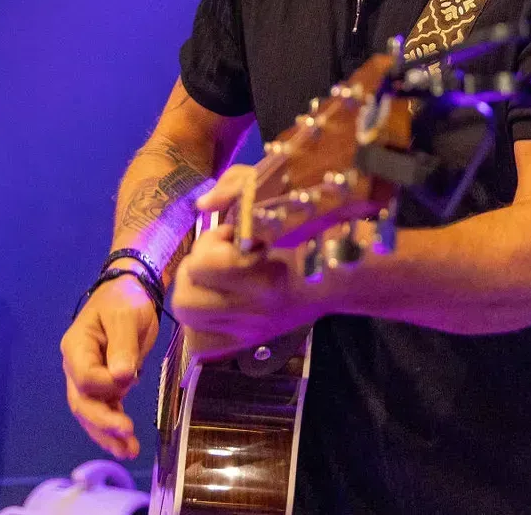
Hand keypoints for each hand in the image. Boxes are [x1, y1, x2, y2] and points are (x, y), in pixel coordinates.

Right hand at [60, 273, 158, 459]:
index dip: (104, 384)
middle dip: (103, 421)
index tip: (128, 378)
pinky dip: (114, 428)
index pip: (84, 377)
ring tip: (129, 451)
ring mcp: (89, 378)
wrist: (130, 293)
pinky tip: (127, 446)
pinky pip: (106, 410)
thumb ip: (122, 346)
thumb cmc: (124, 300)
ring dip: (108, 433)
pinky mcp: (105, 385)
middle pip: (83, 402)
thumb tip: (122, 378)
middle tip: (126, 433)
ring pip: (92, 412)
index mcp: (77, 347)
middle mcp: (77, 366)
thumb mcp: (125, 316)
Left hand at [174, 165, 327, 350]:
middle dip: (195, 269)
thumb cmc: (315, 232)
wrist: (344, 277)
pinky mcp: (249, 341)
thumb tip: (203, 202)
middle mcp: (255, 309)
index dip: (211, 242)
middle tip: (218, 255)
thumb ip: (240, 187)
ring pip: (188, 318)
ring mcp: (251, 330)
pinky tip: (216, 302)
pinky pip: (201, 343)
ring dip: (194, 291)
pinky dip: (200, 322)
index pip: (205, 265)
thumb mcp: (284, 202)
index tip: (233, 234)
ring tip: (216, 277)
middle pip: (186, 298)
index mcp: (266, 275)